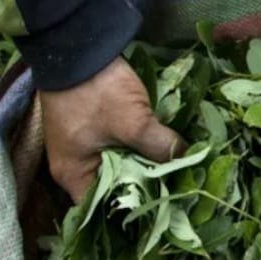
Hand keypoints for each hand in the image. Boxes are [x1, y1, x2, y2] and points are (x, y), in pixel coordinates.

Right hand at [39, 56, 183, 202]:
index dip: (131, 215)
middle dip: (143, 191)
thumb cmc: (97, 91)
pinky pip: (117, 151)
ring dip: (142, 170)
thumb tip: (187, 162)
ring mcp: (83, 148)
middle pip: (112, 191)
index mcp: (73, 176)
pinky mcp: (93, 130)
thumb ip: (160, 148)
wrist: (78, 45)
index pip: (102, 211)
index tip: (162, 212)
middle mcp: (74, 168)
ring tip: (174, 178)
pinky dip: (137, 152)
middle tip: (176, 195)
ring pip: (118, 169)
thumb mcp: (134, 123)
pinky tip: (161, 153)